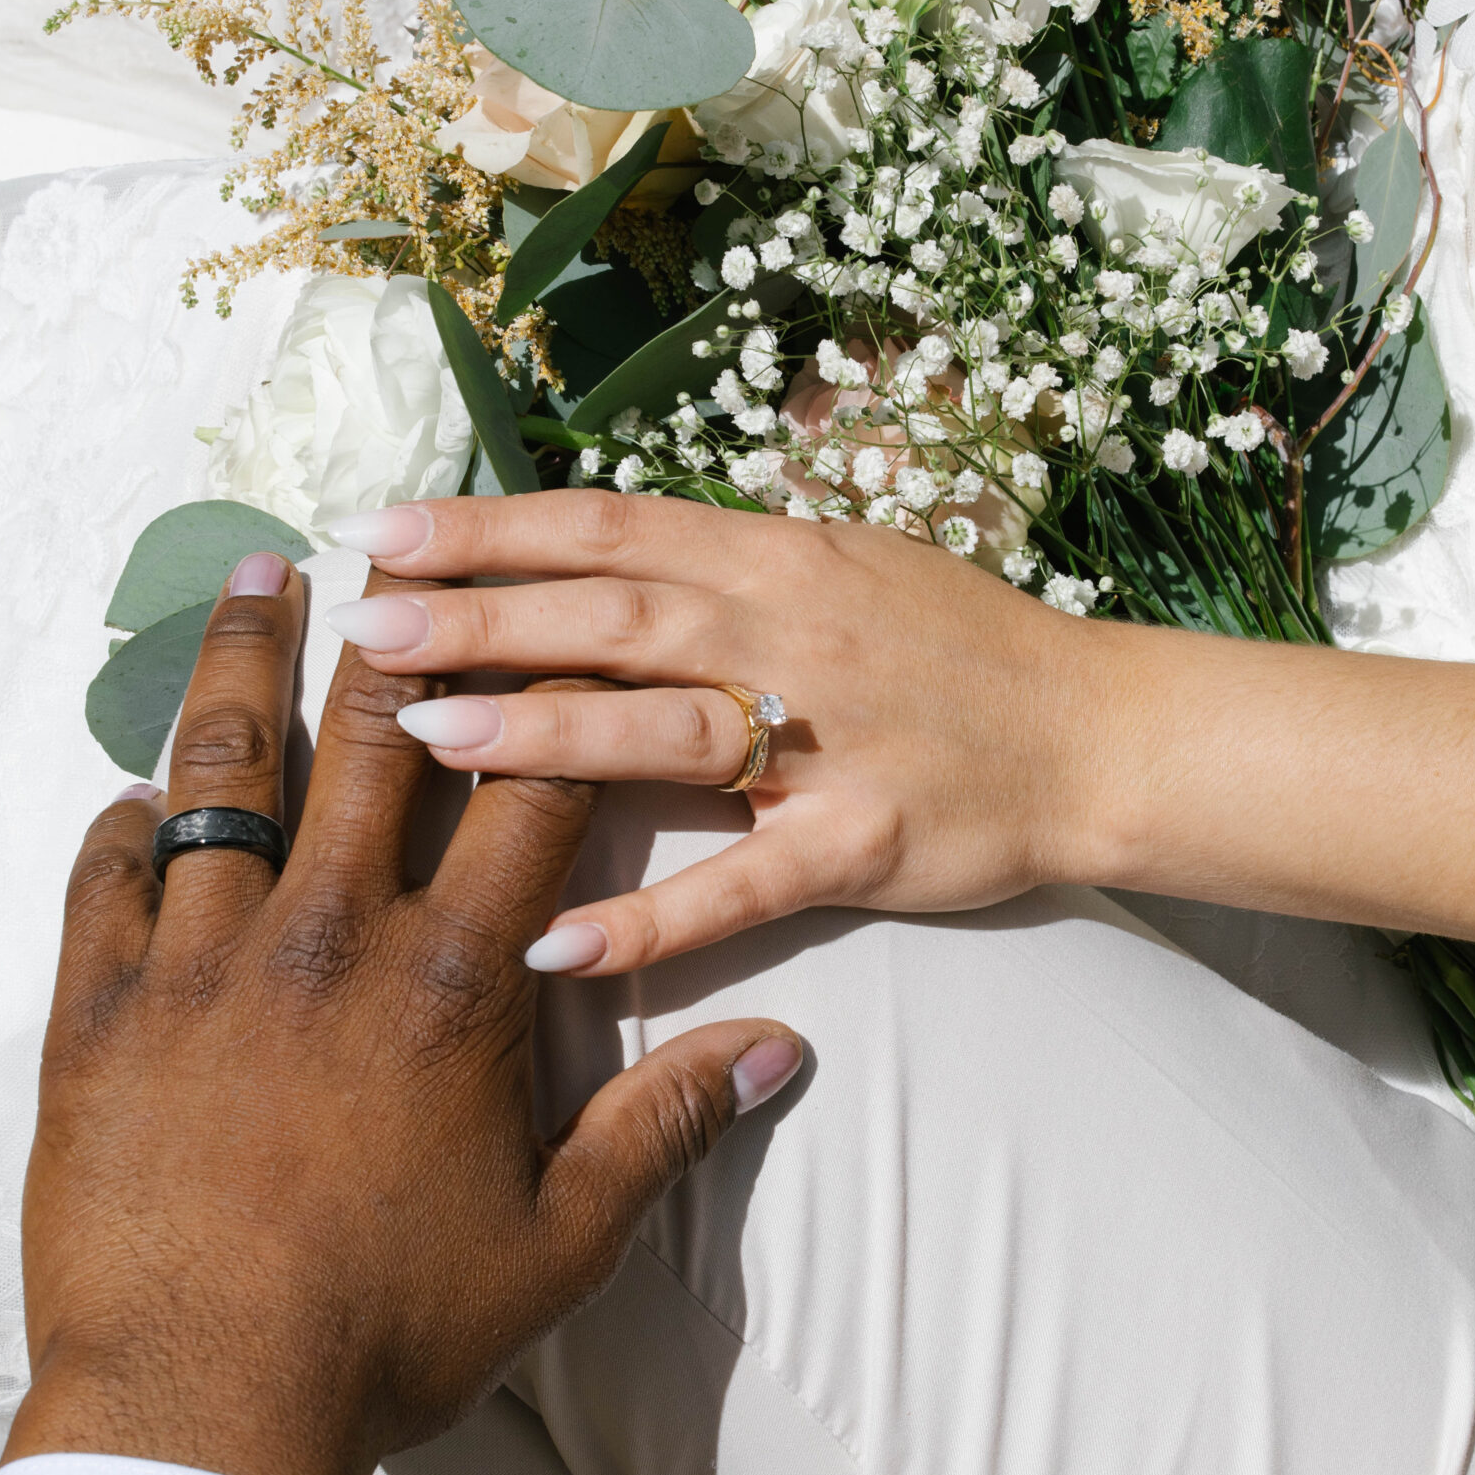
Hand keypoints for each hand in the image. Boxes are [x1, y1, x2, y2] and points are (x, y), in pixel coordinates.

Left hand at [7, 550, 800, 1474]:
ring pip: (226, 774)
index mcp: (454, 983)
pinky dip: (126, 820)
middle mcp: (330, 940)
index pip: (526, 797)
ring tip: (257, 578)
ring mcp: (202, 964)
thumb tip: (783, 1048)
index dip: (554, 700)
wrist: (201, 1407)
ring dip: (246, 666)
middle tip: (399, 554)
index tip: (564, 628)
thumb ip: (665, 1123)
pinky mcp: (99, 1009)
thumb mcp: (560, 1239)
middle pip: (375, 742)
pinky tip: (138, 790)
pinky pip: (106, 876)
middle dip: (400, 637)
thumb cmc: (391, 1329)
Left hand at [324, 494, 1474, 981]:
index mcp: (785, 558)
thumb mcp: (850, 567)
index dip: (498, 527)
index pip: (616, 527)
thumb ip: (730, 564)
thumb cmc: (967, 649)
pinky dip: (650, 921)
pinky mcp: (864, 846)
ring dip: (543, 735)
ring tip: (427, 742)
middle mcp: (798, 634)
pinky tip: (555, 947)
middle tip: (369, 627)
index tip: (391, 530)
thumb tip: (600, 552)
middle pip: (616, 615)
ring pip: (666, 731)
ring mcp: (832, 743)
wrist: (1105, 733)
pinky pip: (741, 887)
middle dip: (485, 617)